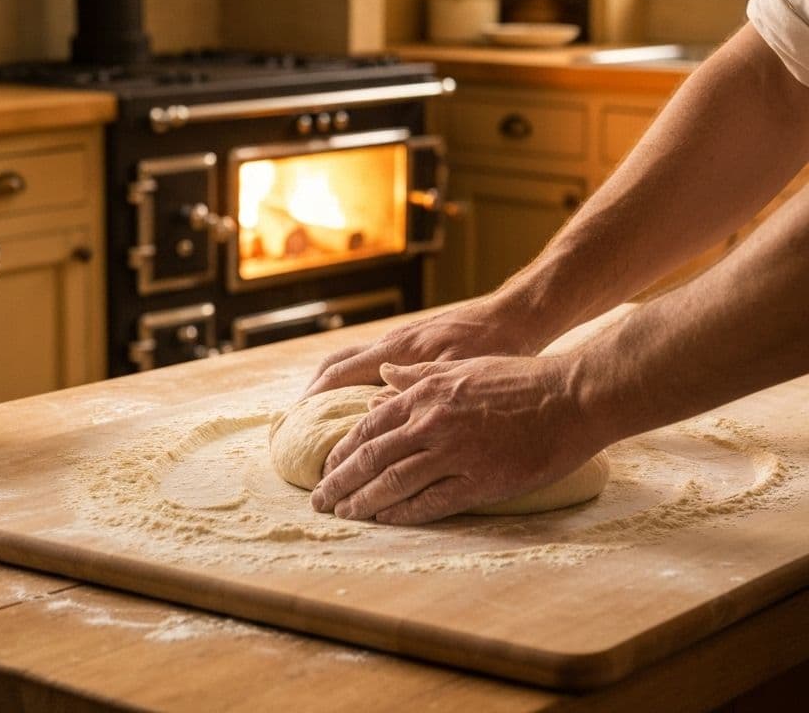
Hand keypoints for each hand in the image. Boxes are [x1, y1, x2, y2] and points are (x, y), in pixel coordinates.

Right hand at [303, 293, 550, 398]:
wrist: (516, 316)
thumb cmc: (492, 345)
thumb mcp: (457, 373)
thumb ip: (417, 388)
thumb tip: (373, 408)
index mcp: (396, 351)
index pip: (339, 373)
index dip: (315, 398)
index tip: (297, 422)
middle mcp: (391, 344)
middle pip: (336, 364)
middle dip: (313, 390)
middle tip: (298, 422)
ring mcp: (401, 343)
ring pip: (352, 362)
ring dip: (331, 385)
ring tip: (320, 415)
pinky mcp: (414, 346)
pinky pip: (370, 363)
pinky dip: (354, 381)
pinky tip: (362, 401)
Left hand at [309, 354, 596, 524]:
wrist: (568, 396)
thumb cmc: (517, 378)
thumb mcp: (460, 366)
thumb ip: (418, 375)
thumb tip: (383, 375)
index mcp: (424, 394)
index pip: (368, 427)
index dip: (342, 451)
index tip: (327, 467)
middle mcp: (430, 422)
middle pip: (370, 457)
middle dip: (339, 481)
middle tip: (319, 500)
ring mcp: (453, 453)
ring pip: (392, 482)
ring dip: (362, 501)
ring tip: (343, 514)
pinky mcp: (479, 481)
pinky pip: (430, 502)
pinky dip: (402, 513)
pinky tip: (384, 520)